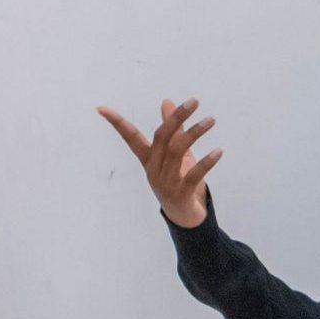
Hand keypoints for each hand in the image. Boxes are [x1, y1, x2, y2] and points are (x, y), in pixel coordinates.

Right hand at [97, 97, 221, 228]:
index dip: (117, 123)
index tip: (101, 108)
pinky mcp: (180, 195)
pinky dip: (206, 162)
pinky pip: (193, 175)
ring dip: (194, 134)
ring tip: (211, 120)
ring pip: (177, 151)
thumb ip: (173, 128)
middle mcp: (153, 169)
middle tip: (195, 101)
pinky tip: (218, 151)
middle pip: (161, 138)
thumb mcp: (176, 154)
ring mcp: (165, 183)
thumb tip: (166, 100)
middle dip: (176, 117)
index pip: (130, 137)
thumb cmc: (179, 180)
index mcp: (149, 159)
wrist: (186, 217)